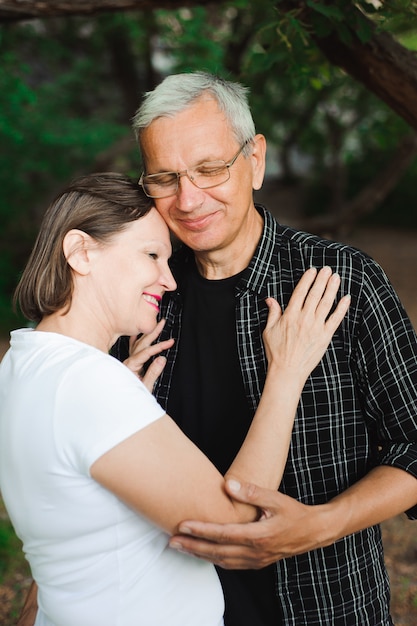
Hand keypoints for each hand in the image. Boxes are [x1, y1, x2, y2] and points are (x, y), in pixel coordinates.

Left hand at [123, 319, 173, 391]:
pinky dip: (137, 340)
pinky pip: (133, 348)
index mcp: (130, 366)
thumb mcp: (147, 387)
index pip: (146, 352)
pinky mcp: (130, 365)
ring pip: (137, 344)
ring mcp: (128, 362)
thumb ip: (153, 373)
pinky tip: (139, 334)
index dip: (159, 346)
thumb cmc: (134, 398)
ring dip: (147, 334)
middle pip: (141, 343)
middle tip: (163, 322)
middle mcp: (128, 362)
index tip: (170, 342)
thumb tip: (161, 358)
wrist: (124, 405)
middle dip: (152, 332)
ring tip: (156, 325)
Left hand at [170, 480, 331, 569]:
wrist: (314, 532)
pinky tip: (203, 553)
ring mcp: (256, 560)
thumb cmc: (295, 513)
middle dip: (192, 546)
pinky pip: (230, 564)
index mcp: (258, 536)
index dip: (201, 530)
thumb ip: (251, 492)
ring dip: (200, 554)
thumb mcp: (276, 499)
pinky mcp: (257, 562)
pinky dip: (214, 559)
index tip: (182, 525)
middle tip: (171, 540)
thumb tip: (228, 485)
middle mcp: (254, 552)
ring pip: (221, 560)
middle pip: (217, 552)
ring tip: (180, 547)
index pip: (222, 534)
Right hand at [263, 267, 350, 381]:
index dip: (307, 280)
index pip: (300, 292)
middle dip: (322, 280)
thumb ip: (272, 313)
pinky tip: (346, 298)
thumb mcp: (268, 330)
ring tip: (336, 277)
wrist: (287, 371)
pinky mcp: (325, 336)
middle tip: (327, 269)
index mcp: (290, 315)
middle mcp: (304, 318)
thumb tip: (270, 299)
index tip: (312, 270)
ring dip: (332, 289)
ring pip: (326, 303)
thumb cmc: (276, 352)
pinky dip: (342, 308)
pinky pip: (335, 319)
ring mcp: (316, 327)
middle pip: (315, 294)